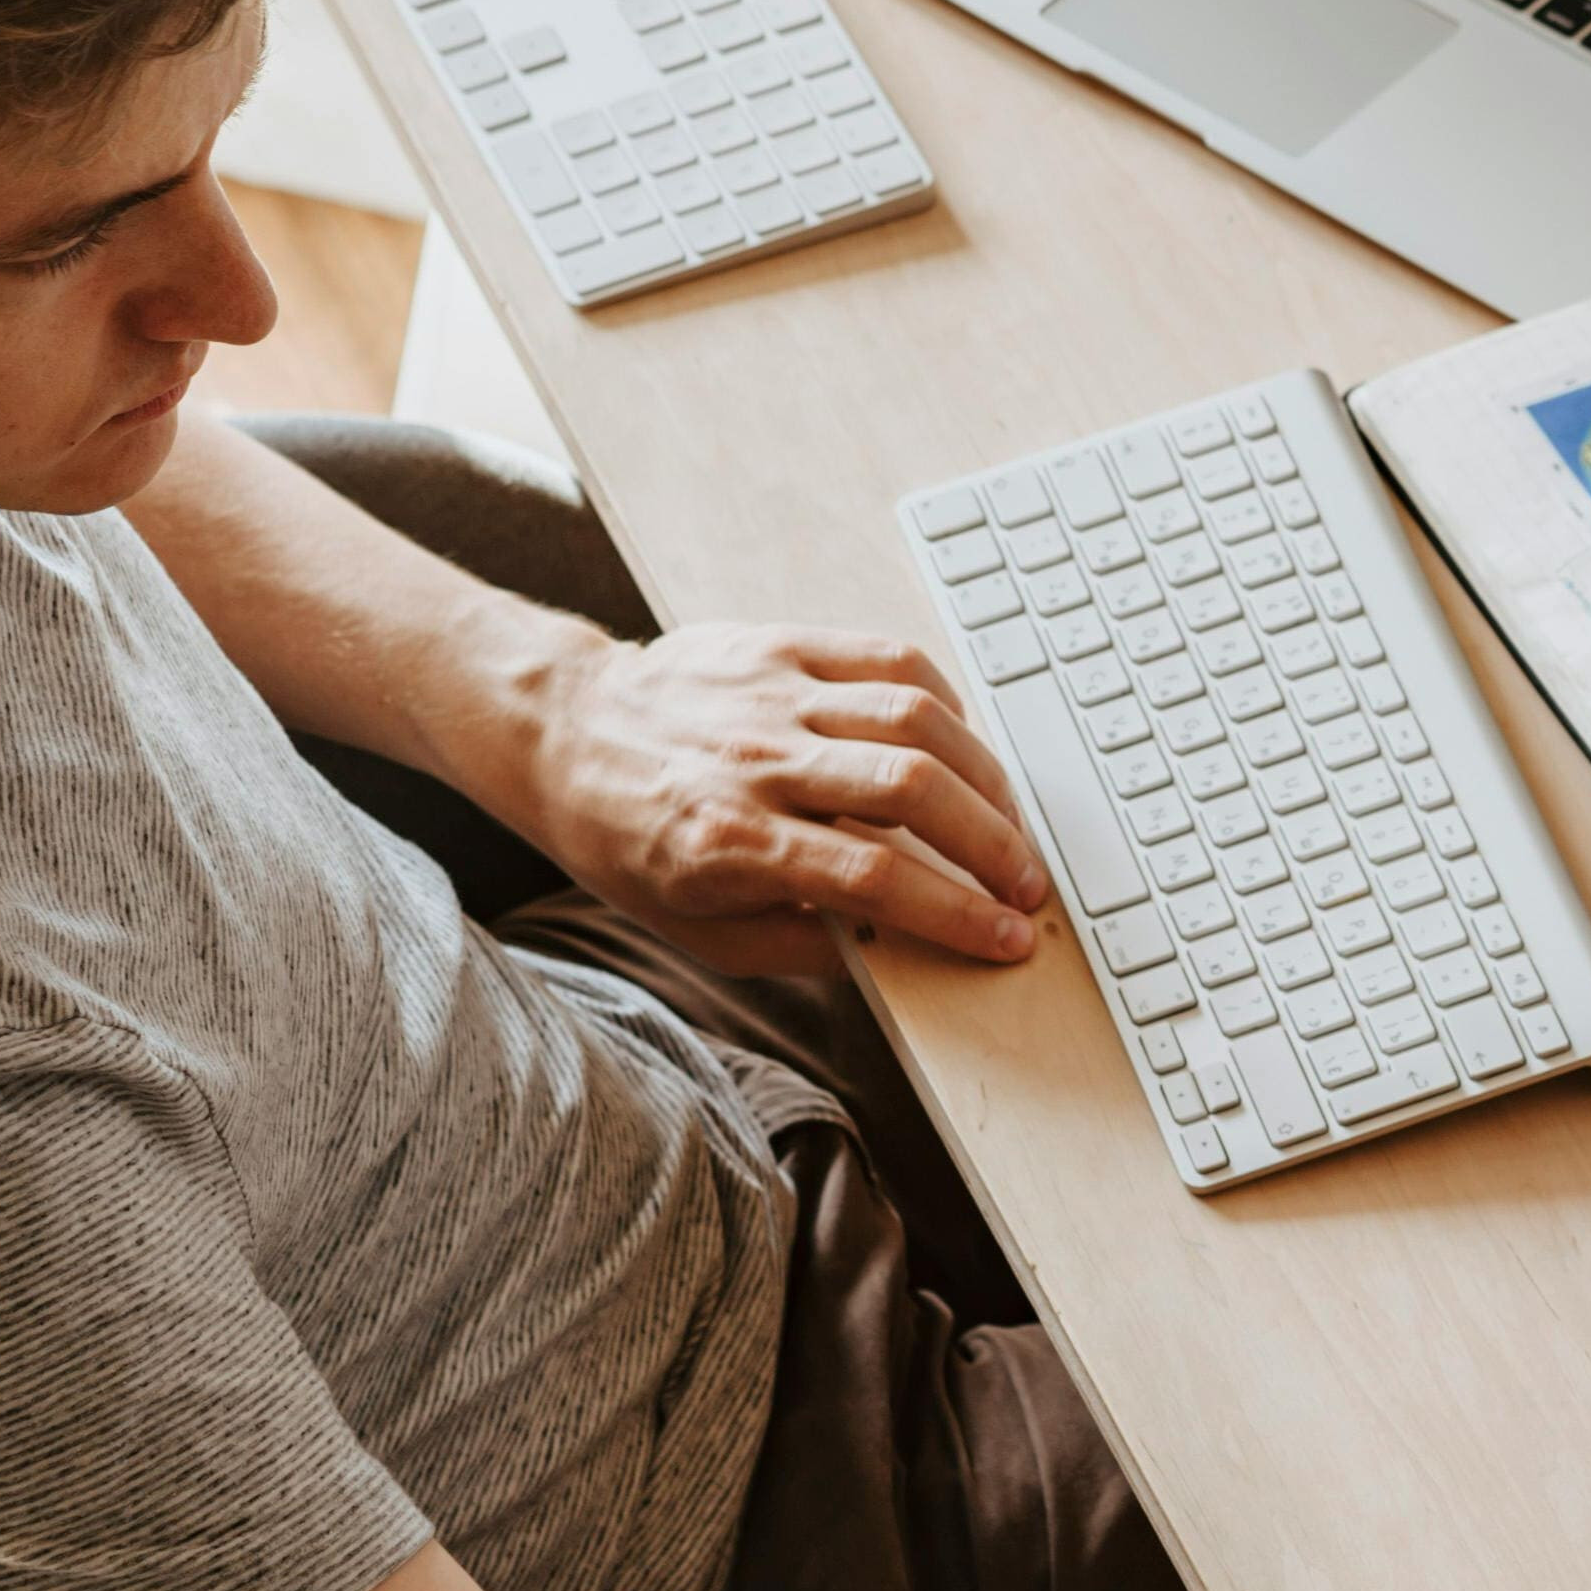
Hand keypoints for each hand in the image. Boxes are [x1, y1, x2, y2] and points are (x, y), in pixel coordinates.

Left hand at [522, 620, 1054, 972]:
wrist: (563, 733)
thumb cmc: (629, 840)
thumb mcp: (698, 930)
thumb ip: (802, 945)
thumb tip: (901, 945)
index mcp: (729, 843)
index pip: (875, 879)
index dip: (957, 913)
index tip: (1008, 938)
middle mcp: (756, 763)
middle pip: (912, 792)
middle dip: (993, 845)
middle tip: (1028, 884)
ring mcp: (772, 696)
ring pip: (915, 720)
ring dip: (984, 777)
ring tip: (1008, 823)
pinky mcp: (781, 645)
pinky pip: (890, 661)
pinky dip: (945, 704)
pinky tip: (963, 747)